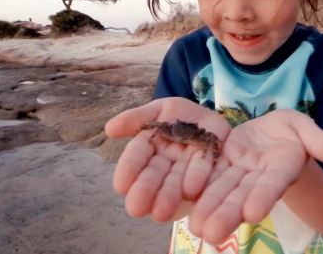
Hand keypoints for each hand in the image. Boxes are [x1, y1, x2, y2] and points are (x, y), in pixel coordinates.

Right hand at [105, 97, 230, 221]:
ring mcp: (187, 169)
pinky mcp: (212, 171)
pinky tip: (191, 191)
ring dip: (168, 197)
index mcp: (150, 147)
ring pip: (176, 183)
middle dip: (146, 191)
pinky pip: (206, 174)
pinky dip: (198, 181)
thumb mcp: (160, 110)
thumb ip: (137, 117)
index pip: (136, 156)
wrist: (213, 118)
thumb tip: (109, 129)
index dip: (128, 170)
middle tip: (136, 208)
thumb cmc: (181, 116)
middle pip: (154, 176)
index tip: (121, 186)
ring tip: (161, 213)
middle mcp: (166, 163)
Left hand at [188, 109, 322, 243]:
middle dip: (227, 214)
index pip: (273, 184)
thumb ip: (320, 141)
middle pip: (242, 195)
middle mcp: (257, 176)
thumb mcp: (304, 128)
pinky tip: (182, 201)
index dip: (264, 197)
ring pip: (222, 191)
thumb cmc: (291, 132)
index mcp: (281, 167)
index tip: (254, 213)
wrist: (270, 133)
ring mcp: (237, 172)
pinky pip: (207, 175)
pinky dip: (197, 190)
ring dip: (208, 210)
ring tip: (195, 228)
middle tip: (212, 234)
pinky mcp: (219, 164)